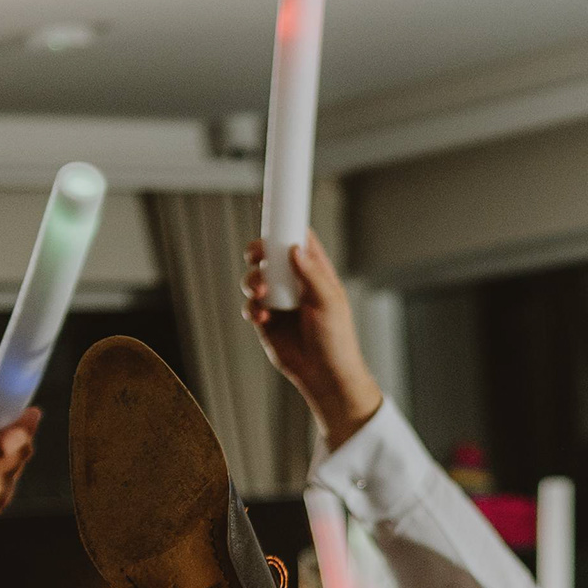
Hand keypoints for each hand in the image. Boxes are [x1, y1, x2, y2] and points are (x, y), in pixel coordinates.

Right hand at [0, 398, 37, 543]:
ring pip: (19, 460)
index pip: (3, 443)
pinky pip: (13, 473)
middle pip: (20, 449)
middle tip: (11, 418)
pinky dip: (6, 463)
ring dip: (13, 446)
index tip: (31, 411)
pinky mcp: (0, 503)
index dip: (23, 426)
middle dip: (21, 430)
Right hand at [242, 235, 386, 448]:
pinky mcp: (266, 320)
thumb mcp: (329, 303)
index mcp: (315, 271)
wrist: (324, 376)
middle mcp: (295, 282)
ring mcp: (279, 300)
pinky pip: (251, 306)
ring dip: (253, 281)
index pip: (298, 239)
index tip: (271, 210)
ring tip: (261, 294)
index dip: (285, 223)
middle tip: (257, 256)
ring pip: (256, 278)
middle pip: (270, 255)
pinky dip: (252, 308)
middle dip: (259, 252)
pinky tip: (262, 317)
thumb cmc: (337, 339)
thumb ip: (312, 275)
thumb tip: (295, 249)